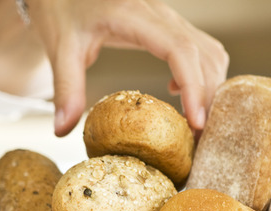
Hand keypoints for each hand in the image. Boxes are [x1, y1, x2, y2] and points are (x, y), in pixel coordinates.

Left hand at [0, 0, 228, 136]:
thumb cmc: (61, 10)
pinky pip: (199, 48)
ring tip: (195, 123)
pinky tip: (177, 94)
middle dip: (207, 97)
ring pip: (208, 51)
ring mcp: (168, 18)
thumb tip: (62, 131)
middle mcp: (160, 14)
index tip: (196, 123)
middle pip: (203, 54)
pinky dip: (202, 75)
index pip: (180, 50)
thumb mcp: (61, 48)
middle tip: (198, 137)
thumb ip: (66, 88)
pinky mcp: (168, 25)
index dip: (194, 87)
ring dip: (209, 87)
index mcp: (135, 16)